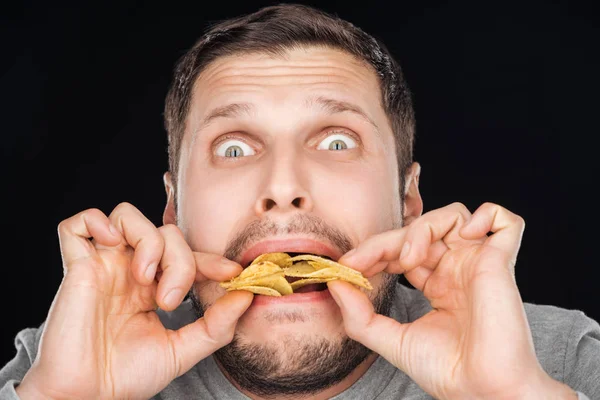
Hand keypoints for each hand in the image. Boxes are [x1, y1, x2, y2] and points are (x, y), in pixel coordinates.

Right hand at [16, 203, 251, 399]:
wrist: (86, 397)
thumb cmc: (127, 376)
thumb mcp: (182, 351)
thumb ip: (217, 325)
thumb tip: (247, 296)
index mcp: (153, 287)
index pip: (188, 255)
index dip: (211, 259)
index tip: (232, 273)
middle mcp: (129, 271)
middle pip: (166, 232)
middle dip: (180, 261)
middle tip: (171, 300)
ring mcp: (103, 266)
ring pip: (128, 216)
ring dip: (148, 241)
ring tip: (144, 279)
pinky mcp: (76, 268)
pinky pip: (77, 225)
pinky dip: (96, 222)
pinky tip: (112, 247)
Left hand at [329, 202, 575, 398]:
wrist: (482, 392)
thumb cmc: (446, 371)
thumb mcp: (390, 340)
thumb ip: (358, 315)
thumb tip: (335, 282)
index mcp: (438, 285)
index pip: (403, 251)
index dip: (374, 252)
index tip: (347, 267)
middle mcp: (458, 270)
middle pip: (420, 231)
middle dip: (384, 242)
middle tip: (359, 262)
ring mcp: (477, 263)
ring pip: (453, 216)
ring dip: (423, 227)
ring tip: (409, 257)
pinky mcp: (499, 262)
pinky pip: (504, 220)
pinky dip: (485, 215)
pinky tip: (463, 236)